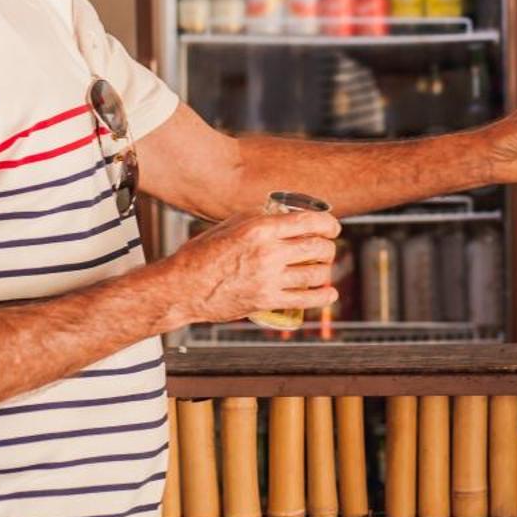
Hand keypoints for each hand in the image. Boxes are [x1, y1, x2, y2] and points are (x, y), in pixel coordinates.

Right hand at [173, 206, 341, 324]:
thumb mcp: (232, 224)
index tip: (332, 228)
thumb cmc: (203, 253)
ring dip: (325, 270)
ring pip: (316, 274)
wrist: (184, 286)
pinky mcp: (266, 301)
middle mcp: (268, 253)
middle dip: (329, 247)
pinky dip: (323, 296)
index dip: (329, 224)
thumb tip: (287, 215)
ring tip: (322, 269)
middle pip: (318, 248)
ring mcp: (269, 279)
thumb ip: (261, 218)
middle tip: (326, 249)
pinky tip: (328, 292)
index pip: (310, 222)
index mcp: (260, 229)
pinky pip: (306, 300)